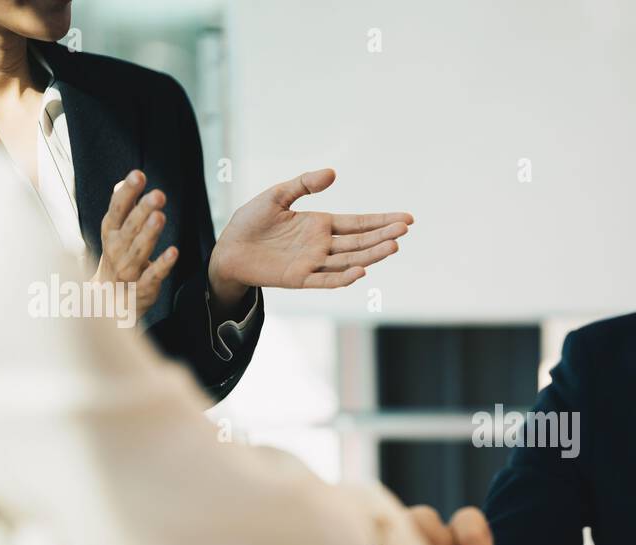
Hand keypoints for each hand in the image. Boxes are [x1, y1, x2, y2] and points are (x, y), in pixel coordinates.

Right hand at [93, 169, 178, 317]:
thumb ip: (121, 210)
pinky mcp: (141, 289)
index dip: (126, 192)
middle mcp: (115, 251)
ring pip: (138, 251)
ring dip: (149, 234)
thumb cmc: (116, 262)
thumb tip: (122, 182)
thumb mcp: (114, 234)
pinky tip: (174, 252)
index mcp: (110, 234)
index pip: (116, 210)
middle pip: (129, 228)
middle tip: (157, 194)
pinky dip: (161, 265)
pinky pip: (151, 276)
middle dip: (142, 210)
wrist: (106, 304)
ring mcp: (127, 271)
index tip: (138, 174)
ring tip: (160, 217)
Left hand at [207, 168, 411, 306]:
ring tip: (393, 246)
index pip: (359, 223)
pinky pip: (325, 280)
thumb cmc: (251, 222)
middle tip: (405, 229)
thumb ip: (304, 184)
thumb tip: (333, 173)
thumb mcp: (277, 195)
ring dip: (371, 255)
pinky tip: (360, 271)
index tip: (406, 219)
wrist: (228, 248)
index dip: (382, 221)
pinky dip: (342, 278)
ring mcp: (313, 263)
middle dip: (383, 236)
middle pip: (360, 241)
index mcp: (321, 225)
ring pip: (349, 260)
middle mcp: (322, 245)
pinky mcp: (299, 278)